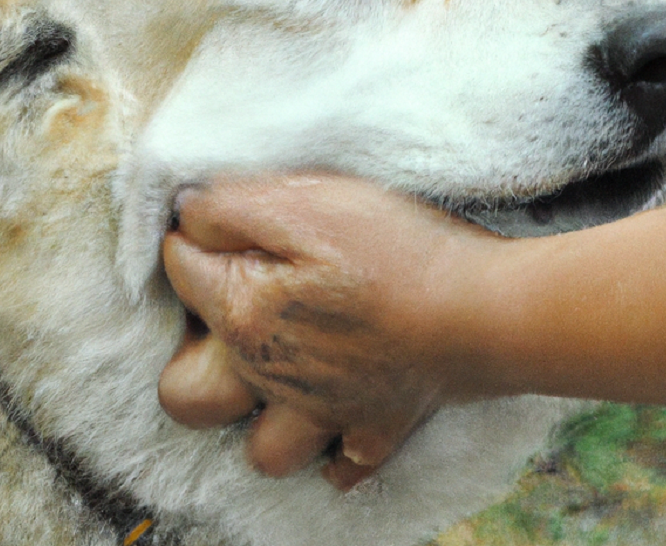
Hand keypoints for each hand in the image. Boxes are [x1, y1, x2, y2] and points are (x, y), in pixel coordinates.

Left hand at [158, 175, 489, 488]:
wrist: (487, 313)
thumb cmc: (400, 252)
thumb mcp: (309, 201)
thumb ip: (230, 208)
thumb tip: (186, 217)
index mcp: (245, 316)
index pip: (179, 271)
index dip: (193, 236)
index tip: (221, 218)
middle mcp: (272, 378)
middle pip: (187, 396)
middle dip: (191, 358)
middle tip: (229, 314)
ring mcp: (326, 412)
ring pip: (262, 450)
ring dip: (258, 421)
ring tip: (281, 377)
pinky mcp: (380, 425)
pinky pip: (343, 463)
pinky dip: (335, 449)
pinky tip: (343, 414)